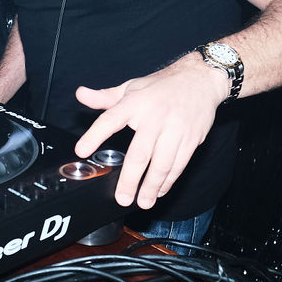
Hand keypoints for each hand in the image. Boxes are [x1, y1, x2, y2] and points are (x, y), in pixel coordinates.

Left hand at [73, 57, 228, 208]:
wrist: (200, 79)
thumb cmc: (162, 85)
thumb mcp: (131, 87)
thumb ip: (105, 97)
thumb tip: (81, 94)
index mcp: (135, 104)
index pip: (110, 120)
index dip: (94, 135)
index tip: (81, 151)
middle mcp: (155, 118)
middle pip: (140, 153)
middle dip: (131, 179)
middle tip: (122, 197)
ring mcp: (175, 129)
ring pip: (162, 163)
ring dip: (152, 186)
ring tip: (143, 201)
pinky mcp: (191, 139)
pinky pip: (179, 164)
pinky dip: (169, 180)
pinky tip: (160, 191)